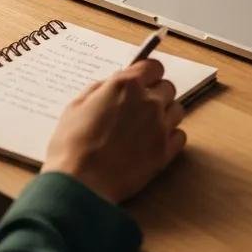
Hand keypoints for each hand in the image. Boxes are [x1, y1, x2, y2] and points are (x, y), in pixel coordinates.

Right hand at [42, 59, 185, 203]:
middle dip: (156, 94)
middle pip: (168, 87)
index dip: (147, 73)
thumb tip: (112, 85)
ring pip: (177, 109)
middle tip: (140, 107)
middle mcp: (148, 101)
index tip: (143, 80)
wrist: (80, 184)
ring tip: (146, 127)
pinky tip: (153, 143)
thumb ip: (99, 89)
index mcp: (126, 86)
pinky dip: (170, 137)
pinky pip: (180, 135)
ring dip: (164, 114)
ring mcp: (159, 126)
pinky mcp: (165, 151)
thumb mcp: (76, 106)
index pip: (153, 66)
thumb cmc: (71, 146)